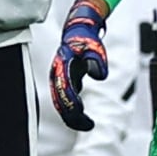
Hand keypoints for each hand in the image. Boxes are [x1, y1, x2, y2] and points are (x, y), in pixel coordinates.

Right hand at [48, 0, 111, 128]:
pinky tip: (81, 115)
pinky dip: (72, 108)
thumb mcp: (93, 46)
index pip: (66, 91)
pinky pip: (64, 98)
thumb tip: (99, 75)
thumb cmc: (85, 38)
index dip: (74, 105)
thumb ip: (96, 59)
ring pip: (61, 102)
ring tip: (86, 124)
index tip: (84, 115)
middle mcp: (57, 74)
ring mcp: (59, 78)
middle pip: (60, 101)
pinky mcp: (63, 80)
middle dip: (72, 116)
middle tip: (88, 125)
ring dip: (71, 115)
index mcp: (63, 66)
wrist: (78, 30)